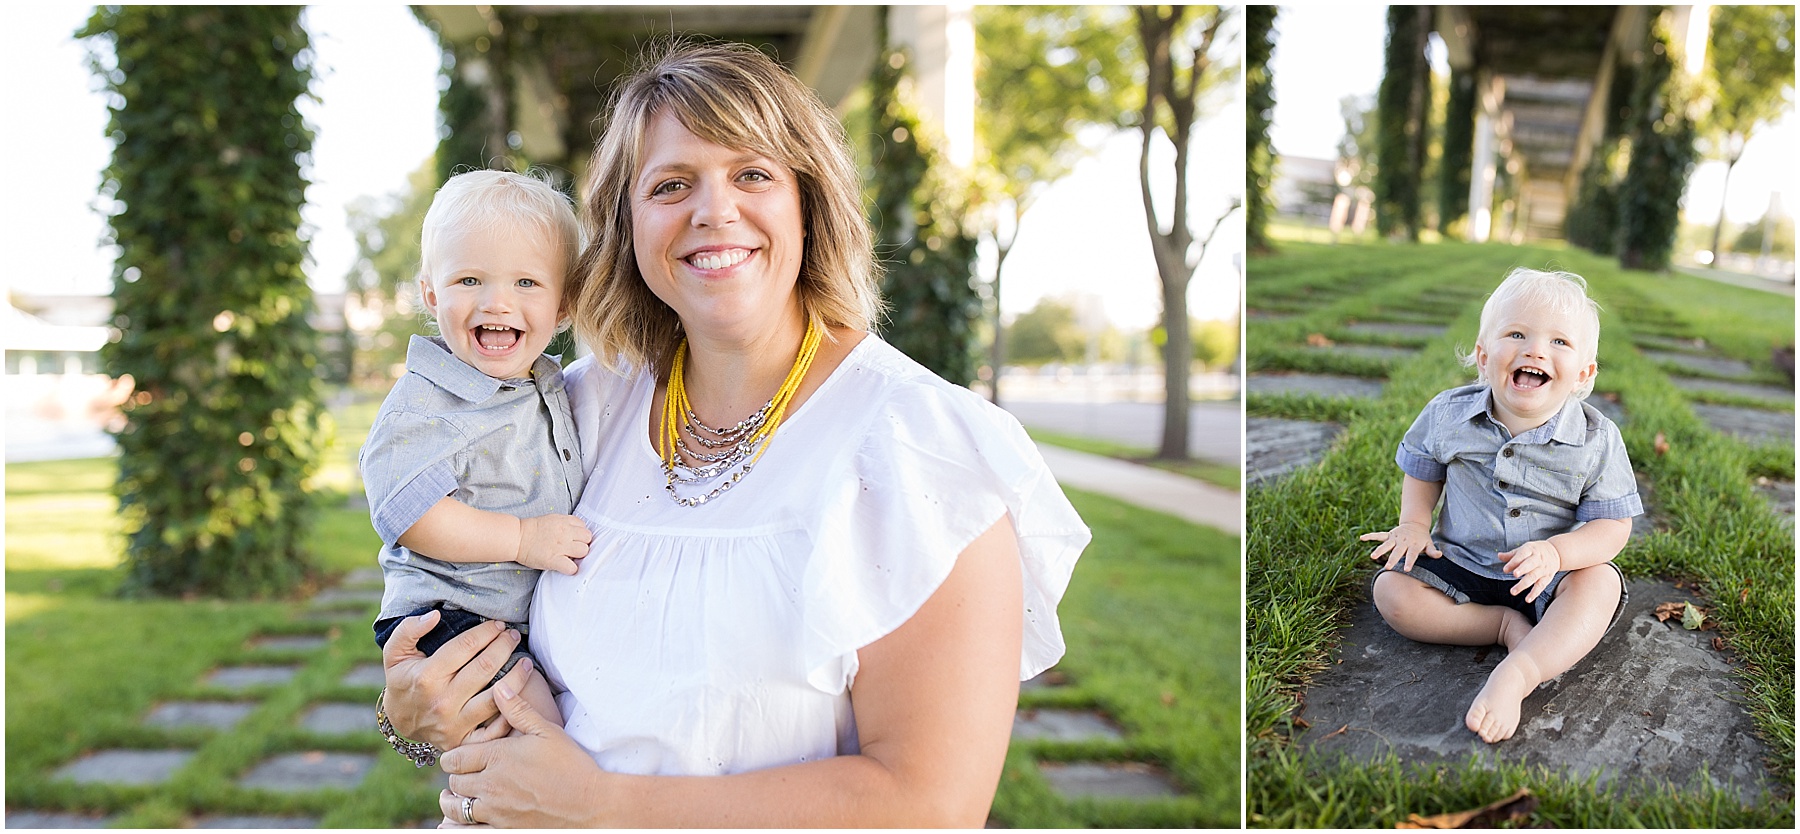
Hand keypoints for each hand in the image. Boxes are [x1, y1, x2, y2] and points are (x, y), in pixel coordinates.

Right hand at [382, 613, 536, 749]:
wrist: (401, 722)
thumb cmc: (403, 681)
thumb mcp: (395, 654)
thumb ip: (408, 630)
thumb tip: (434, 616)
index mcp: (426, 677)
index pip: (466, 646)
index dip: (486, 631)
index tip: (499, 624)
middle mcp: (442, 701)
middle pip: (485, 668)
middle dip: (504, 646)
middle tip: (514, 636)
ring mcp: (455, 723)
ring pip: (496, 697)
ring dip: (517, 676)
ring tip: (526, 661)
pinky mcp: (465, 740)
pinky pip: (496, 728)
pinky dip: (512, 711)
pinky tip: (521, 694)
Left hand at [440, 676, 607, 827]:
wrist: (590, 804)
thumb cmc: (572, 765)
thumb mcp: (547, 731)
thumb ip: (519, 710)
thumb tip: (499, 687)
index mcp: (498, 757)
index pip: (455, 758)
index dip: (451, 758)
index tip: (455, 758)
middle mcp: (491, 785)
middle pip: (454, 781)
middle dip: (455, 777)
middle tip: (461, 775)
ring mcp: (495, 811)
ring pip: (456, 808)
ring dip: (453, 802)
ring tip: (455, 799)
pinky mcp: (503, 830)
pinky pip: (467, 832)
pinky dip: (459, 827)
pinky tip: (461, 823)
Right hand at [517, 514, 591, 574]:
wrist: (516, 538)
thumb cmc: (533, 530)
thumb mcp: (552, 519)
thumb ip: (566, 523)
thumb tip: (577, 532)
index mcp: (564, 521)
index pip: (584, 527)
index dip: (580, 535)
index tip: (574, 540)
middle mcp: (565, 532)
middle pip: (587, 538)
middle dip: (582, 544)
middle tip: (572, 550)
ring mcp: (560, 546)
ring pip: (584, 551)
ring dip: (578, 556)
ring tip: (568, 557)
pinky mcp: (554, 560)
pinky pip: (572, 568)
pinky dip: (571, 569)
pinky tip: (564, 567)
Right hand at [1360, 521, 1441, 571]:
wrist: (1415, 525)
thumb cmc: (1422, 539)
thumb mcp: (1429, 544)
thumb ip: (1432, 551)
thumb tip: (1440, 555)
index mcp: (1413, 546)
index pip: (1411, 555)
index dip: (1409, 562)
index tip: (1406, 569)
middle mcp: (1403, 542)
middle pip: (1397, 552)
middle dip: (1392, 559)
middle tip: (1387, 568)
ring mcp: (1395, 538)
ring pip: (1386, 545)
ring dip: (1379, 550)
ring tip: (1372, 557)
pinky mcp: (1389, 535)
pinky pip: (1378, 535)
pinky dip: (1370, 536)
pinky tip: (1361, 538)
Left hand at [1500, 540, 1561, 602]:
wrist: (1556, 553)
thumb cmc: (1536, 551)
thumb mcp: (1525, 549)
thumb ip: (1512, 555)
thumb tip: (1499, 556)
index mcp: (1530, 550)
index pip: (1522, 555)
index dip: (1514, 562)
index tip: (1505, 569)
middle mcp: (1538, 560)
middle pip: (1530, 564)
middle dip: (1522, 569)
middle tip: (1514, 574)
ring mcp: (1543, 570)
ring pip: (1534, 577)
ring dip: (1523, 584)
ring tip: (1513, 591)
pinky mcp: (1547, 578)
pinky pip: (1541, 586)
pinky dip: (1534, 593)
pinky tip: (1527, 599)